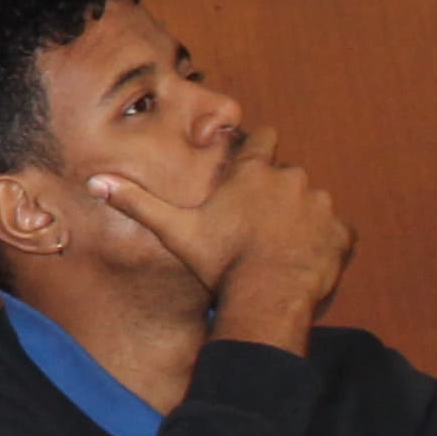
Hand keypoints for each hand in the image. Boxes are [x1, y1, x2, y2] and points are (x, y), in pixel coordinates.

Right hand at [82, 127, 349, 340]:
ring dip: (302, 219)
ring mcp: (321, 205)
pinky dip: (326, 244)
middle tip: (258, 226)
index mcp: (254, 171)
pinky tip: (303, 263)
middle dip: (277, 195)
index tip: (250, 169)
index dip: (257, 149)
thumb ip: (138, 202)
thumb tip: (95, 182)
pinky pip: (337, 233)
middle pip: (287, 174)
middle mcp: (291, 178)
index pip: (262, 137)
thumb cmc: (221, 262)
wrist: (267, 298)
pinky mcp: (342, 234)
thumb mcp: (175, 230)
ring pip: (313, 203)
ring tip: (280, 249)